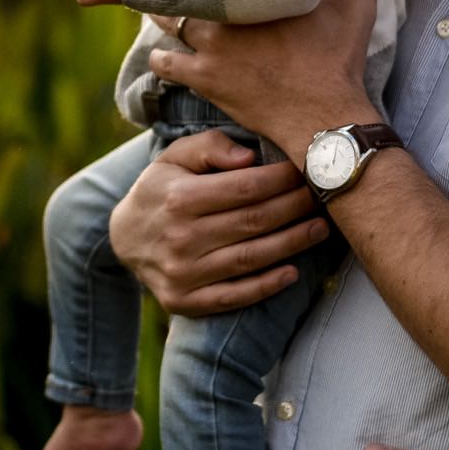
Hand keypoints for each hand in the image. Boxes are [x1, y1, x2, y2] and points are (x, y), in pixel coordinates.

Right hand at [107, 131, 328, 316]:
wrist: (123, 238)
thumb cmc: (161, 189)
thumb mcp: (175, 157)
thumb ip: (210, 147)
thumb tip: (249, 157)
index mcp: (178, 198)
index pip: (243, 188)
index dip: (281, 179)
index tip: (306, 169)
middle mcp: (180, 238)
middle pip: (253, 222)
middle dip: (295, 207)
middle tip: (325, 196)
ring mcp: (182, 274)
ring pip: (250, 259)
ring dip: (292, 244)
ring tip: (321, 228)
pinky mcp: (184, 302)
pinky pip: (232, 297)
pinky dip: (265, 287)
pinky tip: (293, 272)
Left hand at [148, 0, 389, 154]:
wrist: (322, 116)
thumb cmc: (337, 62)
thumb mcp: (357, 9)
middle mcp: (228, 13)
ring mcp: (212, 46)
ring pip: (169, 18)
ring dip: (167, 11)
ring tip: (167, 5)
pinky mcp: (204, 78)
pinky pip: (166, 61)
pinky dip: (163, 55)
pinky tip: (166, 51)